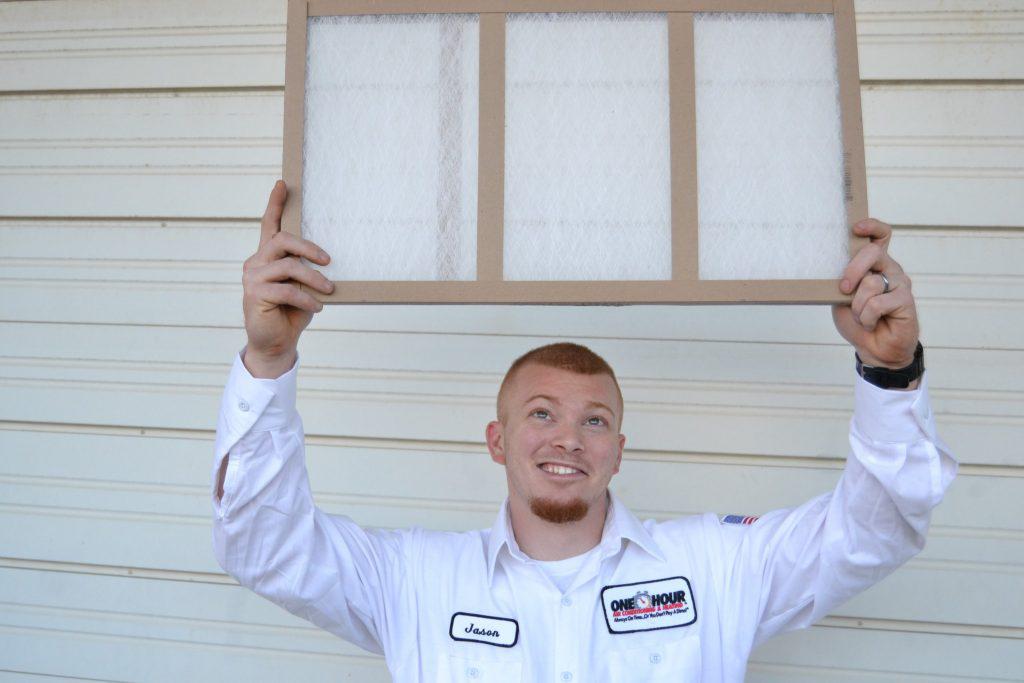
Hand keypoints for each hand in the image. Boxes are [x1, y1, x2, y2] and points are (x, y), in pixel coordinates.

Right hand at [241, 180, 333, 377]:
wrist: (276, 343)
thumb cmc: (292, 313)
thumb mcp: (303, 287)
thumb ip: (306, 269)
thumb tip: (328, 257)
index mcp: (267, 257)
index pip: (269, 225)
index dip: (275, 204)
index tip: (283, 183)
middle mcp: (256, 262)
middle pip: (282, 240)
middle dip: (309, 247)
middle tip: (329, 259)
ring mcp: (253, 278)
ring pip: (288, 266)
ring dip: (314, 278)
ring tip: (329, 289)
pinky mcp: (255, 294)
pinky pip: (288, 290)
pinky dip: (307, 298)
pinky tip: (318, 307)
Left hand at [832, 219, 918, 368]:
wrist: (874, 349)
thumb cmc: (858, 321)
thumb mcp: (843, 298)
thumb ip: (843, 281)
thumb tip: (837, 273)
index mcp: (875, 264)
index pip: (880, 235)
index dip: (871, 226)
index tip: (856, 228)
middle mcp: (890, 269)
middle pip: (873, 252)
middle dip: (853, 269)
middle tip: (843, 288)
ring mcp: (900, 283)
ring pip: (871, 282)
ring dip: (857, 306)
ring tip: (862, 316)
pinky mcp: (906, 300)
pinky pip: (877, 303)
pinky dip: (867, 317)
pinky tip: (872, 323)